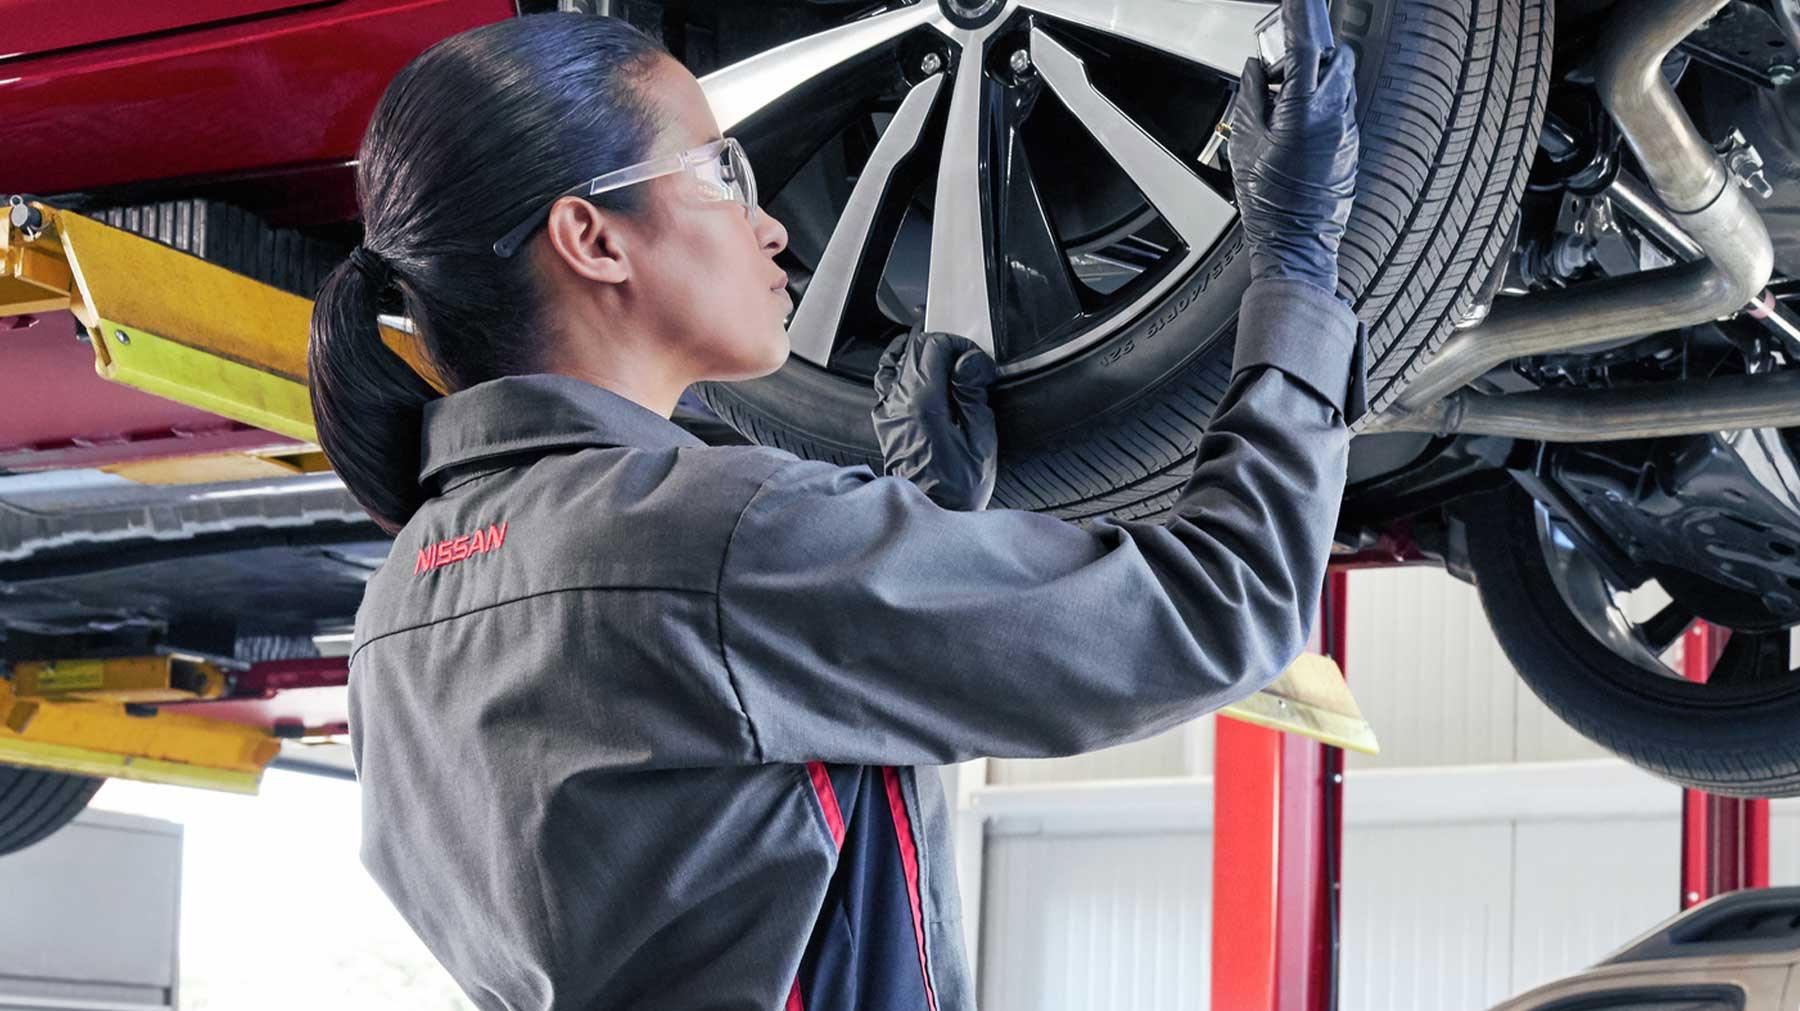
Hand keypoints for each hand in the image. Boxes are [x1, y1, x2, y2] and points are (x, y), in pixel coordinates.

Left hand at [872, 330, 998, 511]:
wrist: (932, 513)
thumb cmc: (959, 487)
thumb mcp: (980, 441)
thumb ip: (972, 394)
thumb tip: (969, 361)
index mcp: (924, 405)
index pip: (933, 347)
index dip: (959, 346)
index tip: (975, 362)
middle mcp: (899, 403)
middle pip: (914, 348)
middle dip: (943, 347)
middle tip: (965, 364)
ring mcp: (888, 411)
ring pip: (896, 359)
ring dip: (921, 355)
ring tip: (945, 366)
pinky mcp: (885, 420)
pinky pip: (887, 380)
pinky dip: (903, 370)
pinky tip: (922, 378)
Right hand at [1229, 0, 1358, 295]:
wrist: (1297, 245)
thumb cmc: (1270, 204)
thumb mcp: (1243, 144)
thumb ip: (1250, 98)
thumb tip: (1254, 71)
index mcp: (1304, 110)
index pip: (1305, 43)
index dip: (1300, 12)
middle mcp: (1335, 115)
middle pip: (1333, 56)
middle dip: (1309, 54)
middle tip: (1278, 77)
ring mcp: (1348, 130)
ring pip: (1339, 83)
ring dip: (1313, 82)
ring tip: (1281, 114)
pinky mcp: (1351, 145)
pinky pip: (1338, 110)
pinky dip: (1318, 109)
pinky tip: (1293, 137)